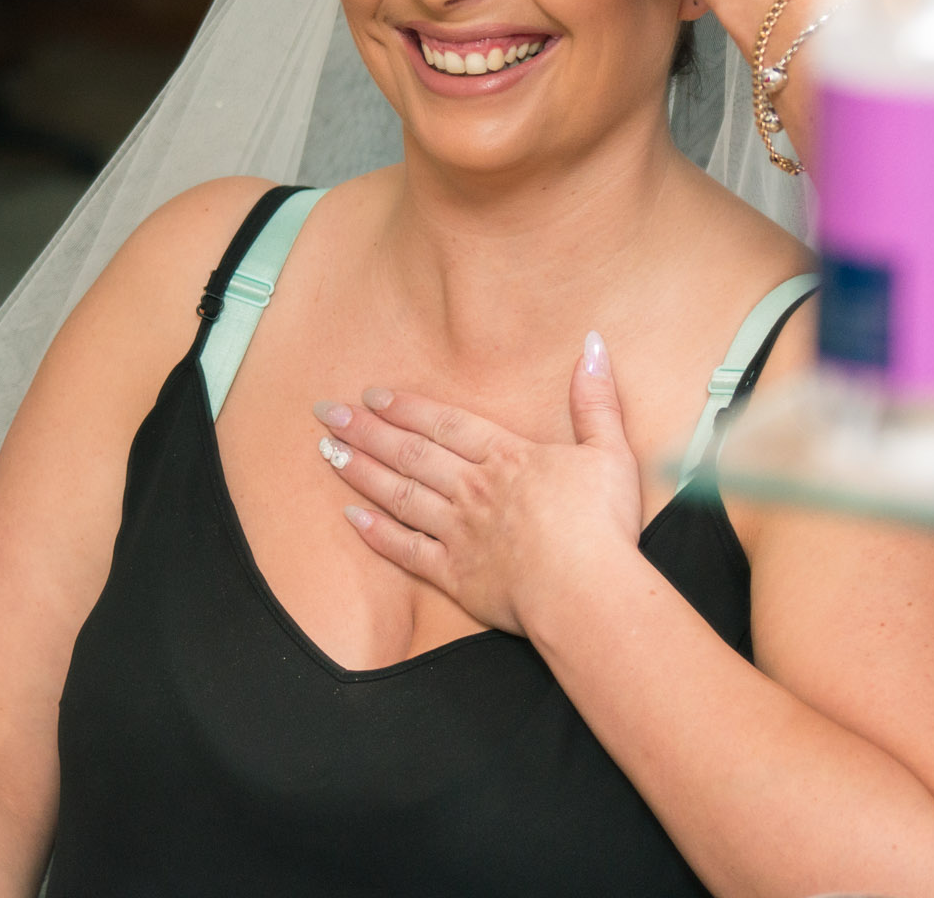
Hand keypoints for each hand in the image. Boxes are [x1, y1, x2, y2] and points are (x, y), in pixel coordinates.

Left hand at [313, 334, 641, 636]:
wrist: (585, 591)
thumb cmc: (601, 522)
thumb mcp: (608, 449)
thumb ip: (595, 399)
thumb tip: (592, 343)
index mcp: (508, 458)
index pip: (447, 424)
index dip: (408, 407)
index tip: (372, 395)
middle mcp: (474, 489)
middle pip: (411, 453)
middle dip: (366, 430)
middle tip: (325, 413)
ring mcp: (459, 533)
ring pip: (400, 495)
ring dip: (362, 472)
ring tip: (328, 453)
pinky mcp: (456, 576)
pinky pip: (407, 552)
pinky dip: (377, 535)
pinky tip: (351, 519)